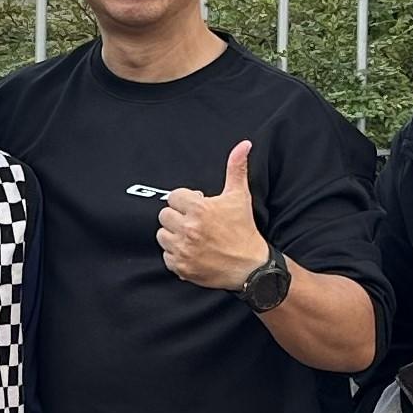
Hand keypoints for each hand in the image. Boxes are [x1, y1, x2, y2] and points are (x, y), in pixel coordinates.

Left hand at [156, 140, 266, 295]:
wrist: (250, 267)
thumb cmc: (245, 230)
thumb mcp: (240, 196)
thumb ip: (236, 168)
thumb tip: (243, 145)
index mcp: (199, 209)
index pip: (174, 197)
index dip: (186, 201)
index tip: (197, 207)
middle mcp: (188, 228)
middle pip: (165, 215)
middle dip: (178, 217)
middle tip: (193, 222)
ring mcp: (183, 249)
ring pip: (162, 235)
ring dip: (173, 235)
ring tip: (191, 236)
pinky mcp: (181, 267)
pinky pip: (166, 256)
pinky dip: (175, 255)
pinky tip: (191, 251)